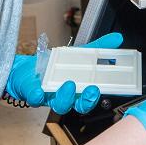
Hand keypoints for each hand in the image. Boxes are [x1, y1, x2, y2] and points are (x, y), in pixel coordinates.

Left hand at [5, 32, 123, 113]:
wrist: (28, 68)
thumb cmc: (55, 65)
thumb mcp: (78, 53)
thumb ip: (99, 47)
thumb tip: (117, 38)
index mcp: (79, 89)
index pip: (90, 98)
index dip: (95, 97)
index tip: (100, 89)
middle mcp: (67, 97)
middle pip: (79, 106)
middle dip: (87, 101)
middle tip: (91, 90)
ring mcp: (51, 97)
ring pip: (60, 105)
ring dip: (66, 97)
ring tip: (69, 84)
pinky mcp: (34, 96)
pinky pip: (36, 100)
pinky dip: (38, 96)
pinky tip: (39, 91)